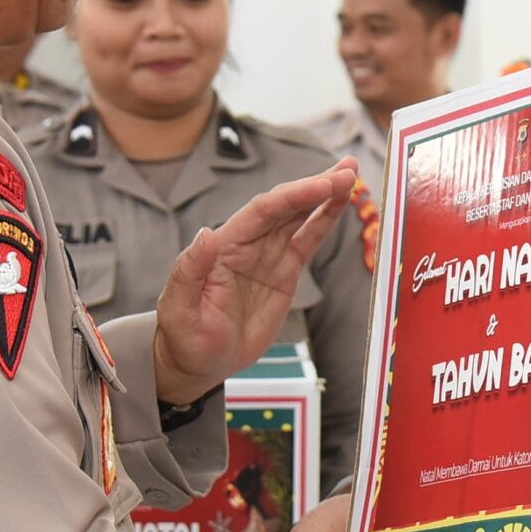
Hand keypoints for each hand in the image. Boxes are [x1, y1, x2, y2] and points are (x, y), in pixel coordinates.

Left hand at [152, 163, 356, 404]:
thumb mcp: (178, 308)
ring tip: (352, 176)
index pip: (263, 211)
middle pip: (285, 205)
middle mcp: (247, 243)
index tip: (324, 184)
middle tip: (349, 170)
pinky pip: (306, 240)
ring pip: (299, 216)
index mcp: (224, 246)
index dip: (295, 195)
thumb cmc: (182, 336)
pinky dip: (324, 221)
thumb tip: (205, 234)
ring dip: (325, 195)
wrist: (196, 361)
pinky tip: (340, 204)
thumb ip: (189, 270)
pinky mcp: (283, 273)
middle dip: (317, 186)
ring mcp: (267, 256)